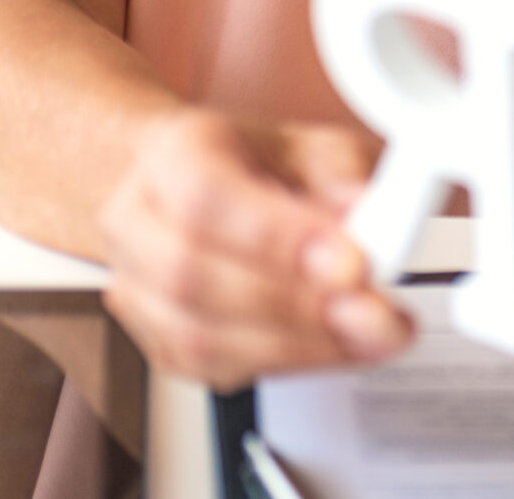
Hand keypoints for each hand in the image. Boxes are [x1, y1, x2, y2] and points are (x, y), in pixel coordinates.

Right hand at [97, 108, 408, 387]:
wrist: (190, 191)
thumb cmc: (251, 164)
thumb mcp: (310, 145)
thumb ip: (341, 175)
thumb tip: (376, 216)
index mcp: (173, 156)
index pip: (207, 199)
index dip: (279, 238)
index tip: (351, 262)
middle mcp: (137, 223)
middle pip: (194, 276)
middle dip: (298, 303)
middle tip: (374, 310)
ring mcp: (137, 289)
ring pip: (198, 336)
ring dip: (298, 344)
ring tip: (371, 334)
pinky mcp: (160, 343)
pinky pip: (213, 369)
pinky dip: (286, 363)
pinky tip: (340, 348)